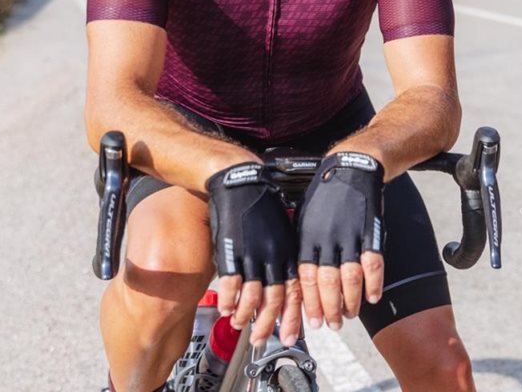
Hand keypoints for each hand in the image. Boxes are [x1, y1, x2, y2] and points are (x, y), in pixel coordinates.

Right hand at [205, 163, 301, 347]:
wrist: (241, 181)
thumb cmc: (261, 204)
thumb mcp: (282, 230)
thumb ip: (283, 256)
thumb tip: (284, 280)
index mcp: (288, 251)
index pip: (296, 291)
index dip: (292, 316)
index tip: (290, 335)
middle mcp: (273, 255)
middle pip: (275, 299)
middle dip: (269, 324)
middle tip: (262, 340)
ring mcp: (252, 254)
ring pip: (253, 295)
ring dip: (246, 314)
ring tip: (240, 325)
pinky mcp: (232, 249)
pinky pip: (231, 282)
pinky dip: (229, 299)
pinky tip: (225, 309)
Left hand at [297, 152, 384, 329]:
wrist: (352, 167)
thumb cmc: (326, 192)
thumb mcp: (303, 217)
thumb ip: (301, 245)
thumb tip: (297, 274)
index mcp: (307, 237)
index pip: (305, 279)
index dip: (309, 304)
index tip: (312, 321)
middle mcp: (327, 239)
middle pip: (327, 284)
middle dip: (329, 309)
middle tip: (333, 324)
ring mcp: (350, 236)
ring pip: (350, 278)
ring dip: (351, 301)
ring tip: (350, 314)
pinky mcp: (370, 232)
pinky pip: (373, 264)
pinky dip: (373, 284)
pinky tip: (372, 297)